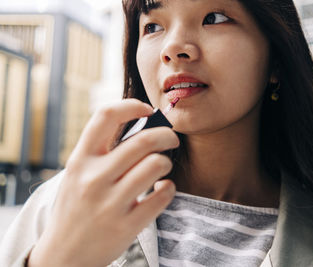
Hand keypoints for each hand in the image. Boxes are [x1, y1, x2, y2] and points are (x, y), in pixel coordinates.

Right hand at [28, 99, 178, 266]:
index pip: (106, 116)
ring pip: (156, 164)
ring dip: (166, 162)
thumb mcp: (78, 174)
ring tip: (162, 168)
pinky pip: (163, 196)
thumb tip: (141, 124)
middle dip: (166, 135)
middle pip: (144, 140)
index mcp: (80, 160)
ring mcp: (110, 204)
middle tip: (171, 139)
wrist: (64, 256)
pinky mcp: (127, 225)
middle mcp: (94, 178)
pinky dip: (169, 188)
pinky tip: (163, 188)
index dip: (131, 106)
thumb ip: (101, 151)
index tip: (147, 109)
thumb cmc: (76, 207)